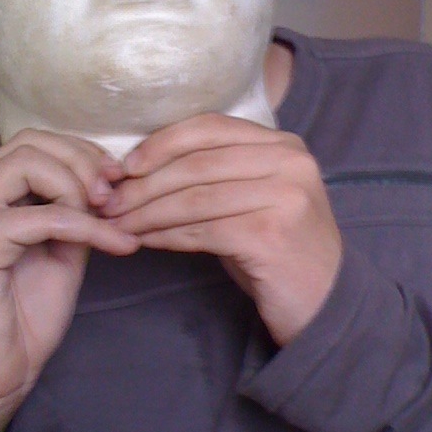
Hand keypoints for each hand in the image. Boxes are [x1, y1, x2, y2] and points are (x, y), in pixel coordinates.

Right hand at [0, 131, 138, 431]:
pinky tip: (115, 245)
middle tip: (115, 195)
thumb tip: (107, 189)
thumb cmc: (19, 324)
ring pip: (27, 162)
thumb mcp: (61, 256)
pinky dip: (85, 224)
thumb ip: (75, 218)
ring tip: (108, 218)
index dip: (81, 152)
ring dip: (79, 185)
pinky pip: (40, 214)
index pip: (33, 142)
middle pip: (30, 141)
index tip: (117, 181)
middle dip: (83, 160)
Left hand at [99, 116, 342, 346]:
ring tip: (116, 224)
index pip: (210, 128)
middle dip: (144, 184)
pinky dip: (166, 235)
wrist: (325, 303)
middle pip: (198, 163)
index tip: (124, 166)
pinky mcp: (271, 235)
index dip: (161, 143)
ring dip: (147, 212)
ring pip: (195, 197)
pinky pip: (202, 230)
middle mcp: (290, 163)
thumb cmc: (277, 251)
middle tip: (107, 201)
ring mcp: (284, 197)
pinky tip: (145, 241)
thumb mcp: (251, 200)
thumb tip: (137, 169)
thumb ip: (212, 176)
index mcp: (284, 145)